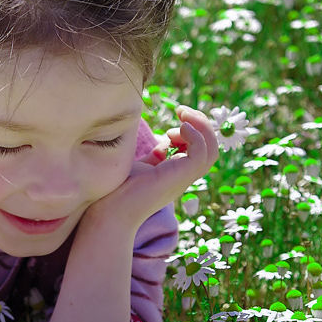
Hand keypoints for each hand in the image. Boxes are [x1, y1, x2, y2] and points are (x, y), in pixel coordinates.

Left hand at [84, 105, 218, 231]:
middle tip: (182, 110)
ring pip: (211, 151)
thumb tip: (163, 141)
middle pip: (210, 149)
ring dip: (201, 127)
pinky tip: (173, 130)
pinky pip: (201, 153)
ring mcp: (183, 179)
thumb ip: (156, 154)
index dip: (194, 128)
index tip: (177, 116)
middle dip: (202, 123)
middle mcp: (183, 177)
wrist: (110, 210)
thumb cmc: (118, 191)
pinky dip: (194, 136)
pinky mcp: (179, 178)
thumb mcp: (142, 165)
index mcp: (175, 174)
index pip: (199, 149)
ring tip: (182, 116)